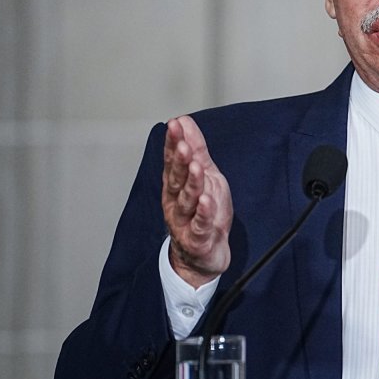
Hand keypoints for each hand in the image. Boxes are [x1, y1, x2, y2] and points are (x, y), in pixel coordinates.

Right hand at [162, 116, 232, 287]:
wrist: (203, 257)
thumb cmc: (203, 213)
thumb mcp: (204, 176)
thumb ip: (195, 149)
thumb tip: (184, 121)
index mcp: (176, 186)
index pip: (173, 161)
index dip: (173, 143)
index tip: (174, 125)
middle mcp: (176, 202)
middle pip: (176, 179)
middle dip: (179, 160)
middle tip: (182, 143)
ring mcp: (185, 221)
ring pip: (187, 200)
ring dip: (191, 183)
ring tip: (196, 166)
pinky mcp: (197, 239)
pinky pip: (200, 225)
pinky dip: (202, 213)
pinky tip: (205, 201)